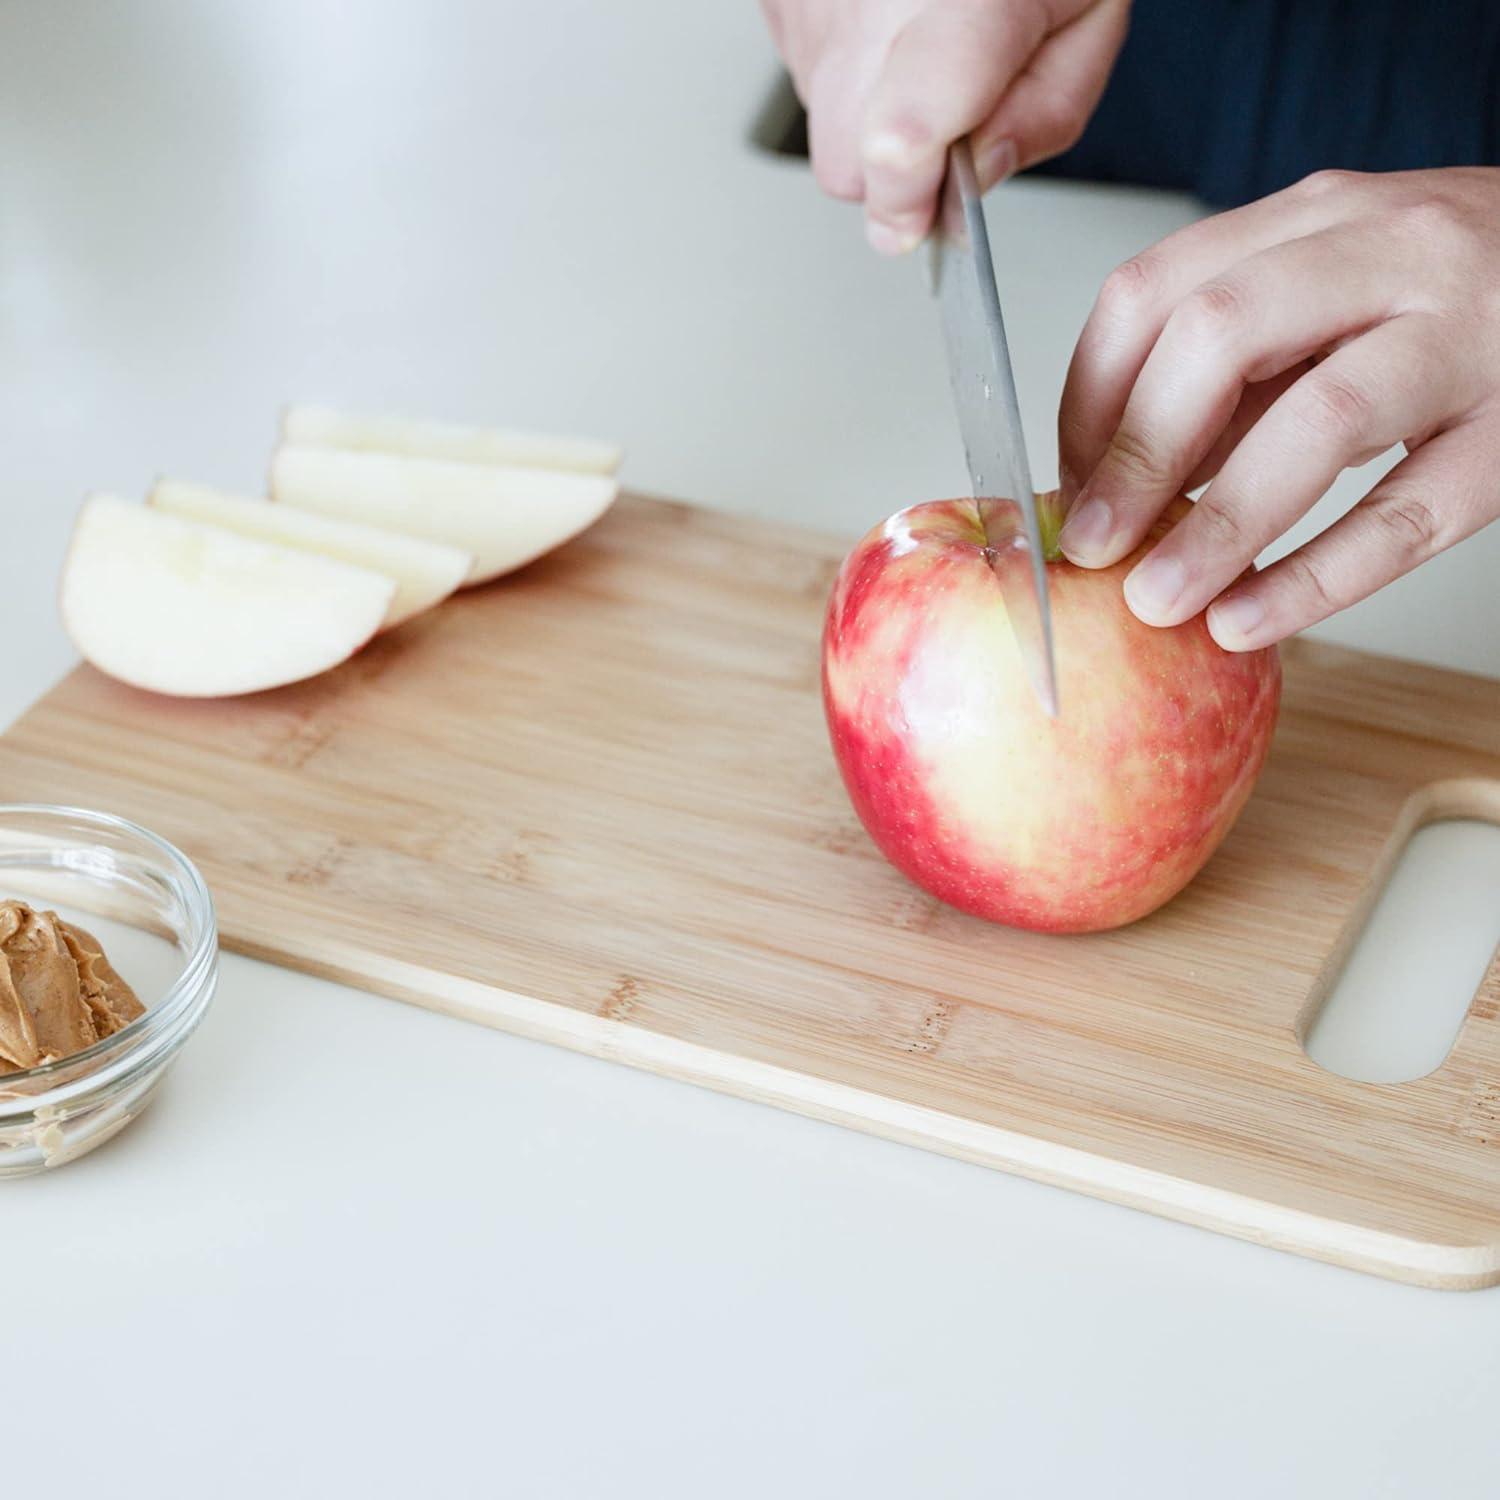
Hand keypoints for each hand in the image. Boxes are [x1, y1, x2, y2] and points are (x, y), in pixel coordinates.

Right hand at [759, 0, 1128, 252]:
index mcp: (967, 1)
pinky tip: (886, 28)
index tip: (917, 222)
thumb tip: (974, 183)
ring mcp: (811, 2)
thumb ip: (1044, 113)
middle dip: (899, 172)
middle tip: (951, 115)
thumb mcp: (1089, 18)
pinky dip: (846, 72)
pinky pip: (802, 79)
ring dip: (872, 117)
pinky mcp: (779, 0)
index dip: (907, 197)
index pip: (904, 131)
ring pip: (822, 130)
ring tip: (920, 47)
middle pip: (849, 163)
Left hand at [1056, 167, 1499, 650]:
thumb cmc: (1449, 295)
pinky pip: (1412, 511)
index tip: (1067, 482)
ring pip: (1323, 421)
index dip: (1087, 398)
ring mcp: (1466, 334)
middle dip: (1136, 455)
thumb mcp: (1327, 298)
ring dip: (1219, 525)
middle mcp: (1388, 253)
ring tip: (1157, 601)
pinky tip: (1251, 619)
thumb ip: (1229, 376)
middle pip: (1220, 337)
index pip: (1153, 292)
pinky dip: (1318, 577)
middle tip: (1090, 547)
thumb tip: (1113, 482)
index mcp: (1312, 220)